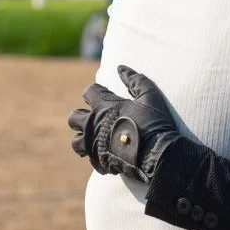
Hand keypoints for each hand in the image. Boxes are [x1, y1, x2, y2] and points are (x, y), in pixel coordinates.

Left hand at [67, 66, 180, 181]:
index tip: (102, 95)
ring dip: (83, 139)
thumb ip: (135, 80)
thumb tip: (121, 68)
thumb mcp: (149, 96)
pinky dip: (96, 156)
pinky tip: (107, 153)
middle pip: (73, 118)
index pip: (89, 92)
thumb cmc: (153, 122)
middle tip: (93, 118)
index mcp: (104, 106)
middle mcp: (93, 125)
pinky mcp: (99, 162)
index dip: (95, 92)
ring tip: (95, 138)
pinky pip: (90, 159)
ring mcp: (94, 145)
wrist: (156, 154)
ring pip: (76, 142)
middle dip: (81, 116)